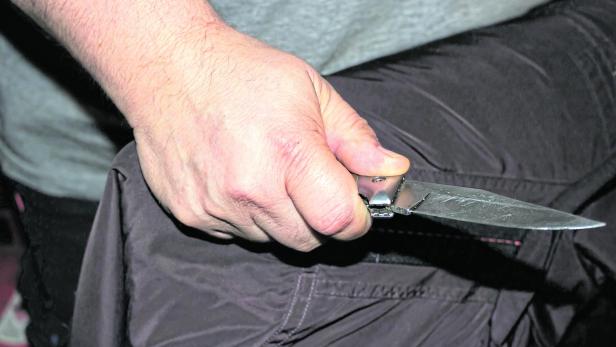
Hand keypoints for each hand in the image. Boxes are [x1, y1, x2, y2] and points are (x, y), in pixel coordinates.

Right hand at [129, 25, 408, 250]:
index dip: (355, 219)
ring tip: (267, 173)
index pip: (339, 221)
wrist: (169, 69)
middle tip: (309, 183)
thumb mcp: (311, 91)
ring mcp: (217, 205)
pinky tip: (238, 179)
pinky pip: (237, 235)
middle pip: (308, 239)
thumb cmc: (241, 74)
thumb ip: (355, 138)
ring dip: (281, 217)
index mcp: (290, 152)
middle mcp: (251, 188)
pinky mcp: (192, 214)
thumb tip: (391, 170)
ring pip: (272, 239)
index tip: (354, 207)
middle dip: (320, 219)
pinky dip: (247, 217)